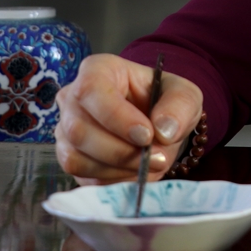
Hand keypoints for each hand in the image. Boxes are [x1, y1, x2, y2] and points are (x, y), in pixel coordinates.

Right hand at [55, 53, 202, 184]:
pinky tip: (136, 173)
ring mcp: (66, 130)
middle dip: (121, 151)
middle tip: (157, 157)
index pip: (91, 91)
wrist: (158, 123)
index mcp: (97, 70)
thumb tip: (163, 130)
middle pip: (79, 130)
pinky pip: (81, 176)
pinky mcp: (70, 158)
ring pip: (76, 157)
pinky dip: (112, 180)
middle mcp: (72, 98)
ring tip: (150, 164)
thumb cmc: (166, 100)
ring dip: (118, 169)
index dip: (117, 117)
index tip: (147, 136)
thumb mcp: (184, 95)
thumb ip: (179, 106)